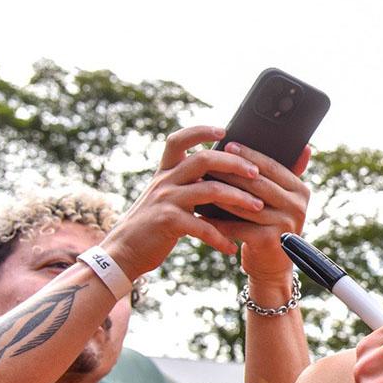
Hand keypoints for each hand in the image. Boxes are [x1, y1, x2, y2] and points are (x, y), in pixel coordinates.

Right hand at [102, 126, 268, 278]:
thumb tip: (219, 176)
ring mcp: (165, 200)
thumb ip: (186, 185)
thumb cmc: (153, 226)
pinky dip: (220, 237)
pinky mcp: (168, 222)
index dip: (200, 131)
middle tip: (256, 172)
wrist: (124, 252)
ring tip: (258, 207)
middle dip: (234, 163)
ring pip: (210, 190)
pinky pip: (202, 226)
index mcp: (165, 172)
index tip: (224, 130)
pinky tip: (232, 248)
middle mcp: (165, 181)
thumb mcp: (166, 198)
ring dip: (239, 198)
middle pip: (203, 159)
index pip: (178, 140)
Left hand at [204, 142, 312, 282]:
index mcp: (300, 190)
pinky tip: (200, 213)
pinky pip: (238, 226)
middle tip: (206, 162)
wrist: (272, 265)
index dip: (249, 154)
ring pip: (245, 204)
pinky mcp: (271, 241)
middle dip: (229, 172)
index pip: (272, 166)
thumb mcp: (279, 199)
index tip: (227, 144)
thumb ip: (280, 174)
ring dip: (219, 194)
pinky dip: (217, 221)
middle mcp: (298, 206)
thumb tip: (298, 146)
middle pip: (258, 183)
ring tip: (199, 184)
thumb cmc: (269, 224)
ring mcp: (286, 224)